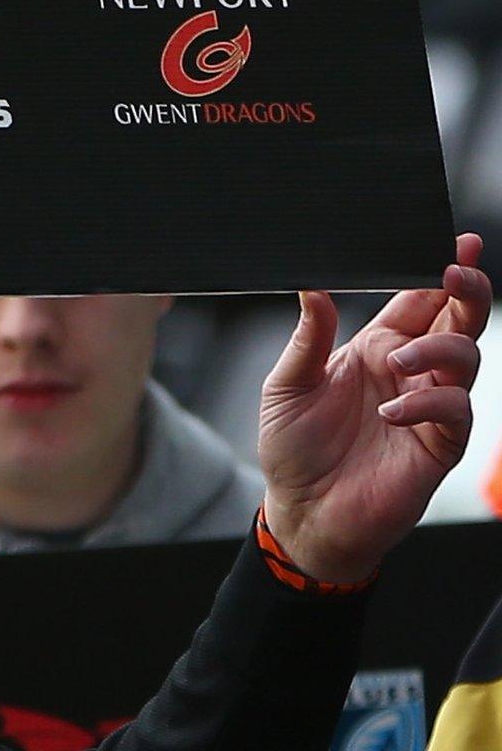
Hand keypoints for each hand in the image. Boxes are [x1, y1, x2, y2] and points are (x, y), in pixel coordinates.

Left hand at [260, 233, 488, 581]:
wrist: (302, 511)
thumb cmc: (293, 447)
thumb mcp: (287, 385)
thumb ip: (308, 338)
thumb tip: (314, 288)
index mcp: (376, 348)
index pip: (418, 300)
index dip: (439, 271)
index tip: (458, 242)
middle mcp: (410, 372)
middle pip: (457, 321)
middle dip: (467, 292)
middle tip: (460, 272)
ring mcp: (428, 406)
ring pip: (465, 359)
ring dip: (440, 350)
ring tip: (399, 362)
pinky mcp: (438, 444)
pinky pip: (454, 412)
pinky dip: (429, 404)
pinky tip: (392, 413)